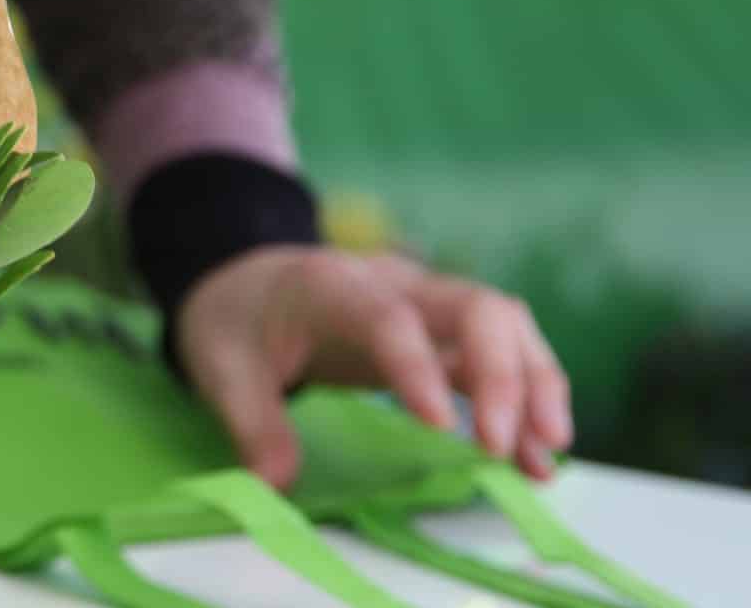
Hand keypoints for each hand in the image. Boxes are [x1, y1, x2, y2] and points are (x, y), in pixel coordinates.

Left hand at [177, 246, 571, 488]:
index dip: (418, 367)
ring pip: (505, 326)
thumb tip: (274, 484)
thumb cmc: (239, 322)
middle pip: (472, 306)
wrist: (248, 283)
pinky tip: (536, 458)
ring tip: (544, 458)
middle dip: (500, 373)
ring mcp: (428, 305)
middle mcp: (395, 285)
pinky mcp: (445, 334)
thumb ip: (252, 422)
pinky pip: (502, 357)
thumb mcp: (223, 368)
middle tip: (497, 446)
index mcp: (333, 287)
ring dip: (533, 386)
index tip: (440, 425)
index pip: (388, 317)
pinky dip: (527, 402)